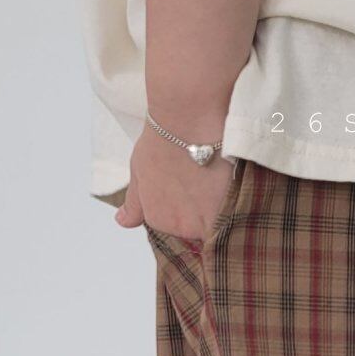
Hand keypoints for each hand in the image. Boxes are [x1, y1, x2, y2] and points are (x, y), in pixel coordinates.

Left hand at [115, 126, 232, 241]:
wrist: (188, 126)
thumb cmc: (162, 144)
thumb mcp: (139, 173)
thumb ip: (134, 203)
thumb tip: (123, 222)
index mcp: (159, 220)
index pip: (173, 225)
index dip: (179, 205)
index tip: (183, 187)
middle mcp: (182, 228)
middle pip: (194, 229)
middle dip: (198, 211)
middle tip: (199, 184)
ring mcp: (207, 224)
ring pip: (214, 226)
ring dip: (216, 211)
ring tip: (213, 184)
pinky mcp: (230, 215)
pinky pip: (231, 220)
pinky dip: (231, 208)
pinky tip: (226, 188)